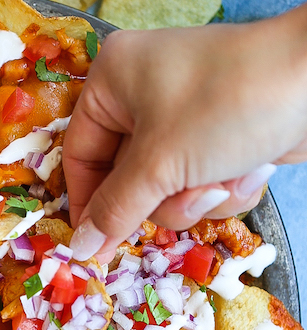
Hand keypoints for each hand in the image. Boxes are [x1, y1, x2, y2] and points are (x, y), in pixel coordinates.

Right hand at [64, 6, 306, 259]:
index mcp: (112, 80)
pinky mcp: (221, 133)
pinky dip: (226, 186)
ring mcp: (185, 115)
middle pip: (127, 179)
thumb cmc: (227, 105)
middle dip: (166, 197)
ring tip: (228, 177)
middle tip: (194, 193)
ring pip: (168, 189)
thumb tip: (80, 249)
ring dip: (199, 196)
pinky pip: (202, 181)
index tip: (94, 247)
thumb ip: (115, 210)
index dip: (88, 204)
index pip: (79, 155)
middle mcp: (142, 93)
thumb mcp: (160, 163)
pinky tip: (251, 169)